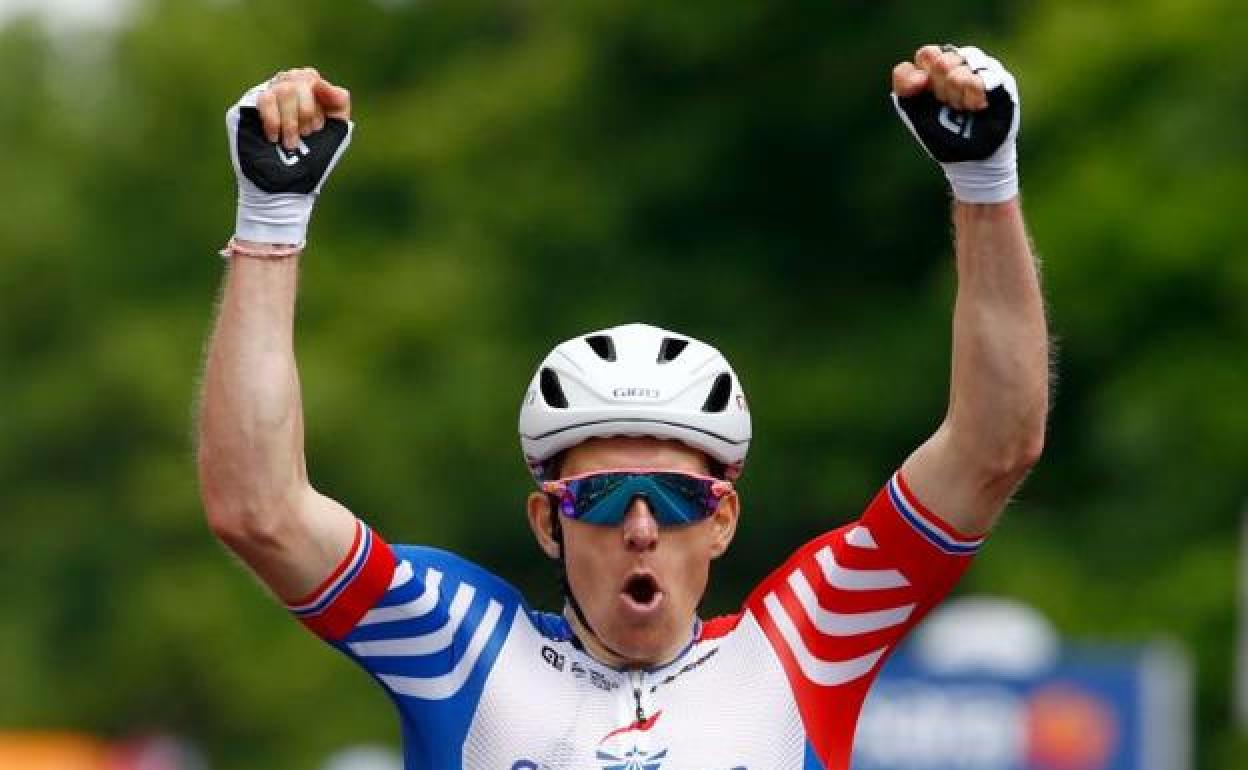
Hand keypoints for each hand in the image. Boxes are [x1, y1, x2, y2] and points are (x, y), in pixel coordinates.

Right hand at [225, 69, 354, 246]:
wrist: (286, 187)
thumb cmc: (312, 163)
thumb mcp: (336, 132)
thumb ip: (338, 104)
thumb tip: (324, 83)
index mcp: (304, 94)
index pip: (311, 78)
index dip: (317, 100)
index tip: (318, 127)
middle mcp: (283, 92)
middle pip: (298, 79)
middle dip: (307, 111)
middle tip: (306, 137)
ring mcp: (264, 99)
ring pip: (282, 88)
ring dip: (292, 121)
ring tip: (290, 144)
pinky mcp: (246, 109)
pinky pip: (264, 99)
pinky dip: (274, 120)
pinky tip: (273, 138)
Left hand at [890, 45, 1019, 203]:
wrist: (970, 159)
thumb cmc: (942, 135)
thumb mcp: (913, 111)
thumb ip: (904, 85)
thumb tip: (920, 75)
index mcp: (937, 69)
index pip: (926, 55)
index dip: (921, 77)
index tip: (922, 92)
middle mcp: (961, 65)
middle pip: (943, 60)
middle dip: (941, 87)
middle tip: (948, 106)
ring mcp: (982, 70)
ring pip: (964, 64)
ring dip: (957, 92)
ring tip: (962, 109)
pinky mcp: (1001, 81)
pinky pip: (983, 78)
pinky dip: (974, 94)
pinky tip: (976, 107)